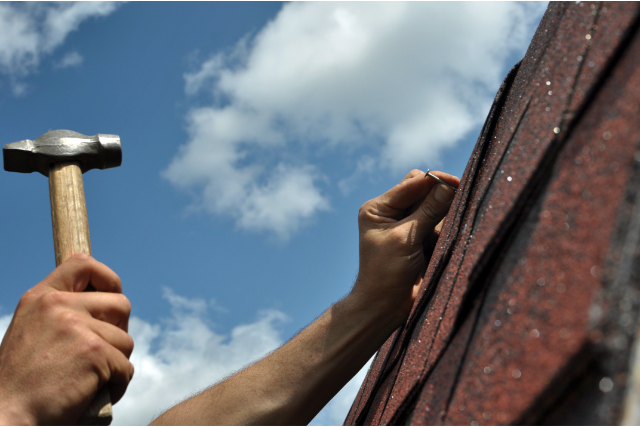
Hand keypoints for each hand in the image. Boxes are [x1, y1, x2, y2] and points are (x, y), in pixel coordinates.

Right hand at [0, 254, 133, 424]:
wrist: (6, 416)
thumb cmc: (22, 383)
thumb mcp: (32, 332)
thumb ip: (61, 312)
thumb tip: (104, 299)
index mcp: (41, 297)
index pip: (83, 263)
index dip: (108, 279)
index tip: (112, 298)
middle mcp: (57, 305)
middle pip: (121, 304)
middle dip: (120, 331)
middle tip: (104, 353)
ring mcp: (76, 327)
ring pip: (125, 341)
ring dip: (116, 364)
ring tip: (91, 381)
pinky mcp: (94, 351)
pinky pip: (126, 367)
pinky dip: (117, 385)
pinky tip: (93, 395)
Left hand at [351, 169, 458, 327]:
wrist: (385, 307)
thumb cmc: (386, 273)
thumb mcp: (406, 238)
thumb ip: (428, 211)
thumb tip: (449, 186)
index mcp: (378, 208)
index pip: (412, 183)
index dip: (435, 182)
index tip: (457, 183)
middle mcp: (392, 213)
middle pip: (425, 191)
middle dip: (440, 199)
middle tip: (453, 209)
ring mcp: (408, 226)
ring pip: (436, 208)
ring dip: (443, 218)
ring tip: (438, 237)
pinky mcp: (421, 240)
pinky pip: (440, 226)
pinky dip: (445, 231)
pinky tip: (442, 244)